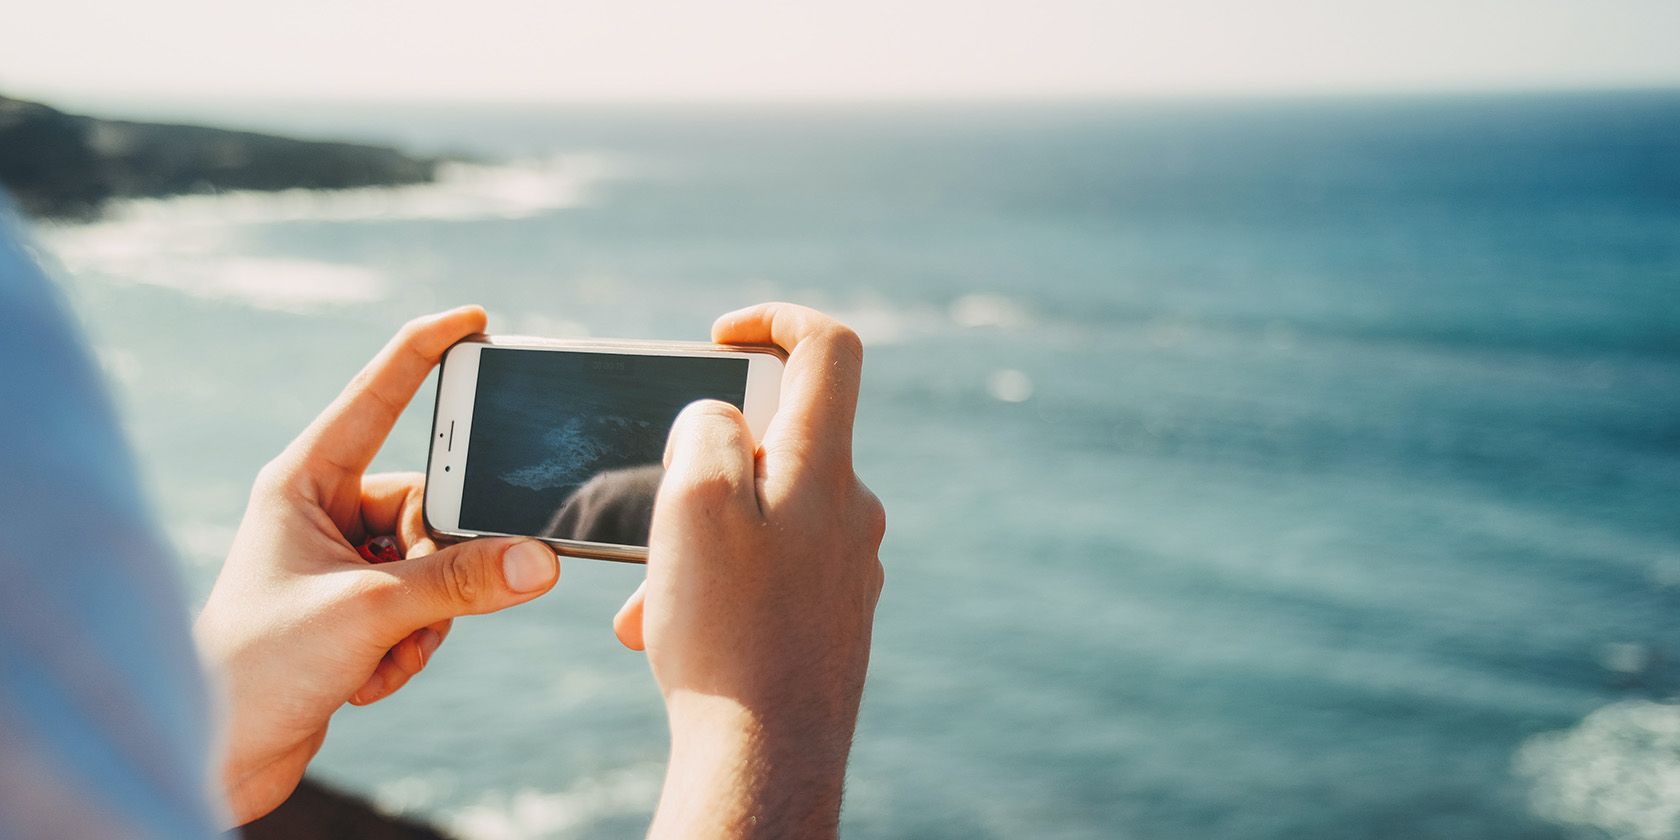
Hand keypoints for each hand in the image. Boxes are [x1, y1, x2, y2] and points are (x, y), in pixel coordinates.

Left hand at [194, 307, 560, 824]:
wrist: (220, 754)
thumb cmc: (259, 667)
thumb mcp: (371, 613)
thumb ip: (461, 582)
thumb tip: (540, 561)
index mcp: (304, 480)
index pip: (377, 397)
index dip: (426, 352)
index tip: (476, 319)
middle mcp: (323, 511)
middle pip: (432, 502)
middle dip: (438, 565)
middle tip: (413, 605)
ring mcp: (341, 561)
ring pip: (435, 563)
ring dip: (425, 618)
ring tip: (375, 654)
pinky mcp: (354, 607)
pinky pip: (424, 605)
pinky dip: (410, 645)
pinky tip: (365, 678)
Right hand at [613, 303, 885, 838]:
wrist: (766, 762)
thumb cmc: (727, 633)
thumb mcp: (694, 503)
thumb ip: (708, 430)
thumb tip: (720, 415)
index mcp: (826, 468)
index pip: (828, 348)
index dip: (774, 319)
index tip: (718, 337)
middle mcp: (852, 510)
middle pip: (779, 439)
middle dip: (701, 464)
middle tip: (653, 513)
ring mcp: (848, 564)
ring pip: (762, 516)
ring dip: (697, 539)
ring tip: (651, 599)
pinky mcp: (833, 612)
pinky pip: (770, 570)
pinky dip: (718, 582)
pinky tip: (673, 631)